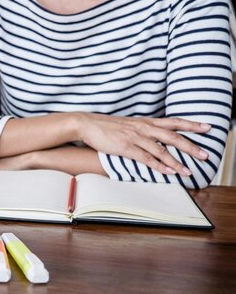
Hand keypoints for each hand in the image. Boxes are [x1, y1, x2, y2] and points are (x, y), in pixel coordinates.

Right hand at [78, 113, 211, 175]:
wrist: (87, 124)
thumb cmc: (106, 126)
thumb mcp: (128, 124)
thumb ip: (142, 129)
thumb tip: (152, 136)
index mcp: (145, 121)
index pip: (173, 122)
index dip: (191, 125)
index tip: (207, 127)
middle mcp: (144, 128)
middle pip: (173, 136)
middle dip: (191, 146)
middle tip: (205, 155)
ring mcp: (135, 137)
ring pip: (162, 150)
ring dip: (177, 161)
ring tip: (189, 170)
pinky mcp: (126, 147)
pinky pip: (147, 158)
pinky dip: (159, 166)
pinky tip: (169, 171)